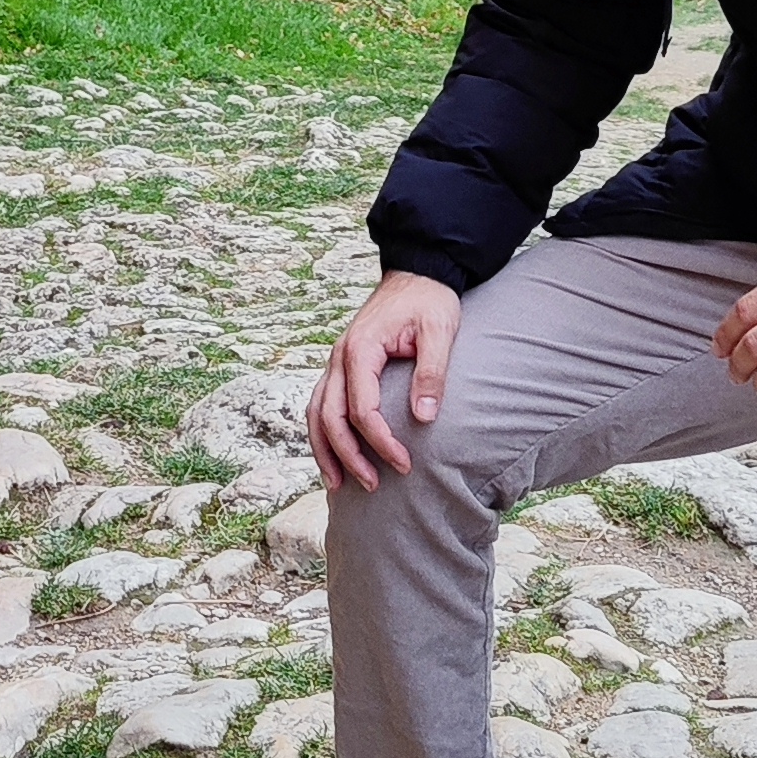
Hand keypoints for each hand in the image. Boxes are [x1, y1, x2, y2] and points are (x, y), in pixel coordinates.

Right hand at [309, 272, 463, 492]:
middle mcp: (340, 355)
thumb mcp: (440, 331)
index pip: (362, 408)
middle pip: (330, 416)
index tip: (404, 464)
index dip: (380, 441)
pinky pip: (322, 403)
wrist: (418, 272)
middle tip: (373, 485)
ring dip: (325, 450)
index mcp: (361, 348)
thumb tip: (422, 418)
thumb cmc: (430, 300)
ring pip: (316, 412)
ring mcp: (337, 360)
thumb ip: (431, 373)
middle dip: (348, 455)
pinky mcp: (342, 365)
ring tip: (338, 485)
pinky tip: (336, 455)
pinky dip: (324, 432)